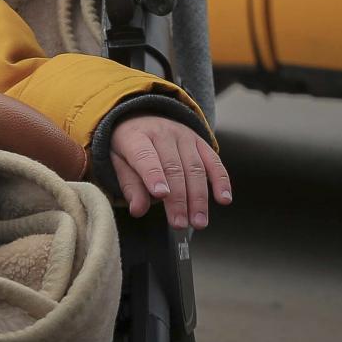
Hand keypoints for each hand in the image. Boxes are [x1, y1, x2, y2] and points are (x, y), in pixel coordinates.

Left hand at [109, 116, 231, 229]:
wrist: (142, 117)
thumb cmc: (128, 146)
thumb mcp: (118, 162)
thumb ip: (129, 186)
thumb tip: (137, 210)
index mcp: (136, 137)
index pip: (145, 156)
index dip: (153, 175)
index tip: (161, 194)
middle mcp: (162, 133)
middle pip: (173, 168)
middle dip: (178, 199)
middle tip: (179, 223)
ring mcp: (184, 136)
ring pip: (195, 168)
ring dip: (199, 197)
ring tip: (198, 221)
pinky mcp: (201, 142)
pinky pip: (214, 162)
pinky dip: (221, 181)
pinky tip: (224, 199)